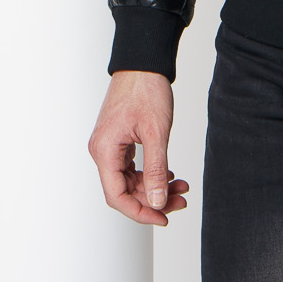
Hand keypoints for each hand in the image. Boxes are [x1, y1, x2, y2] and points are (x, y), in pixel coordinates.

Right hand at [88, 70, 189, 226]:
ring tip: (180, 187)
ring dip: (154, 186)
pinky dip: (150, 172)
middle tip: (180, 201)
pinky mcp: (118, 139)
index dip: (140, 212)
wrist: (143, 63)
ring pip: (130, 179)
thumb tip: (157, 201)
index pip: (116, 196)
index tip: (163, 218)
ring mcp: (109, 145)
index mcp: (104, 151)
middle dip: (153, 198)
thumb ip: (156, 170)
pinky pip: (131, 166)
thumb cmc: (146, 90)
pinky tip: (169, 174)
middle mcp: (102, 151)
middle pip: (124, 190)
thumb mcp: (156, 133)